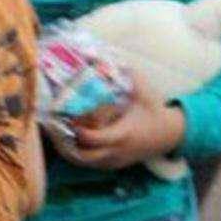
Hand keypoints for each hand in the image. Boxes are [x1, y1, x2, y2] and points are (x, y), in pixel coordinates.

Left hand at [62, 72, 185, 171]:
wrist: (170, 134)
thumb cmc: (154, 110)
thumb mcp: (142, 90)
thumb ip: (125, 72)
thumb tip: (100, 55)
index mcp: (122, 134)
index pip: (92, 139)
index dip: (75, 130)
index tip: (63, 117)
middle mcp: (116, 152)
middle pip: (82, 156)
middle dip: (63, 144)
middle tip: (50, 127)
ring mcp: (114, 161)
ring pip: (83, 163)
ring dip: (66, 149)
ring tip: (53, 132)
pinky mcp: (112, 164)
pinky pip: (89, 164)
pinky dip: (76, 153)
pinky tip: (66, 139)